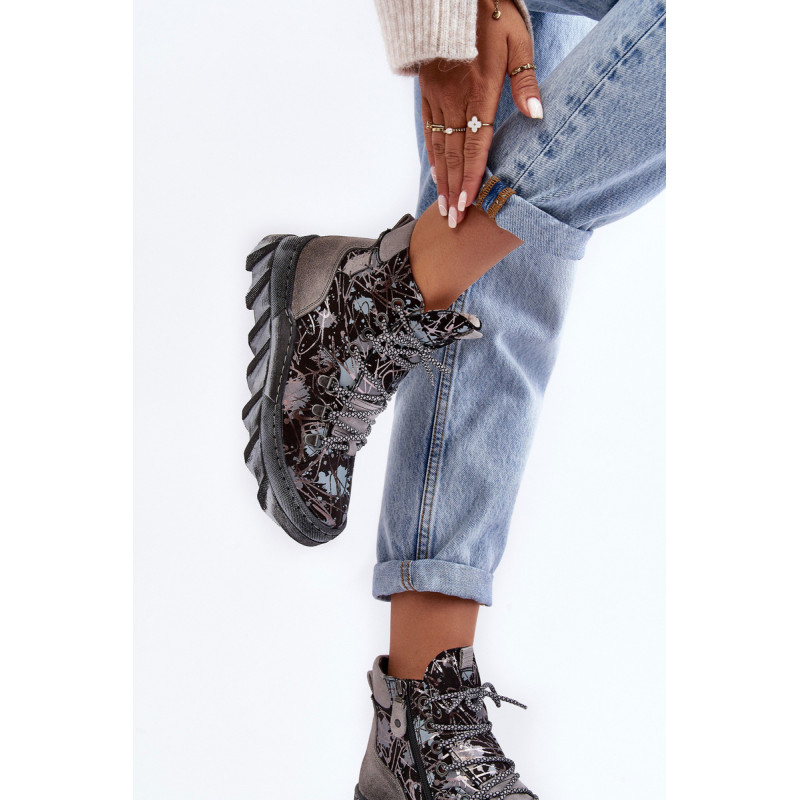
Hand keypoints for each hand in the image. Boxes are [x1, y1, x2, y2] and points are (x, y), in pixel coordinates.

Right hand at [419, 0, 540, 227]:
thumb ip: (525, 81)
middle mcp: (455, 99)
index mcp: (480, 90)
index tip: (468, 204)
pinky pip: (429, 129)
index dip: (472, 177)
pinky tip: (436, 173)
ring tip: (443, 206)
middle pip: (455, 154)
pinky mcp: (428, 92)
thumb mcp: (518, 42)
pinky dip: (433, 155)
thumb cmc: (491, 15)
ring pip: (440, 146)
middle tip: (453, 220)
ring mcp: (438, 97)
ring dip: (442, 180)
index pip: (476, 144)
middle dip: (454, 190)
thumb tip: (536, 115)